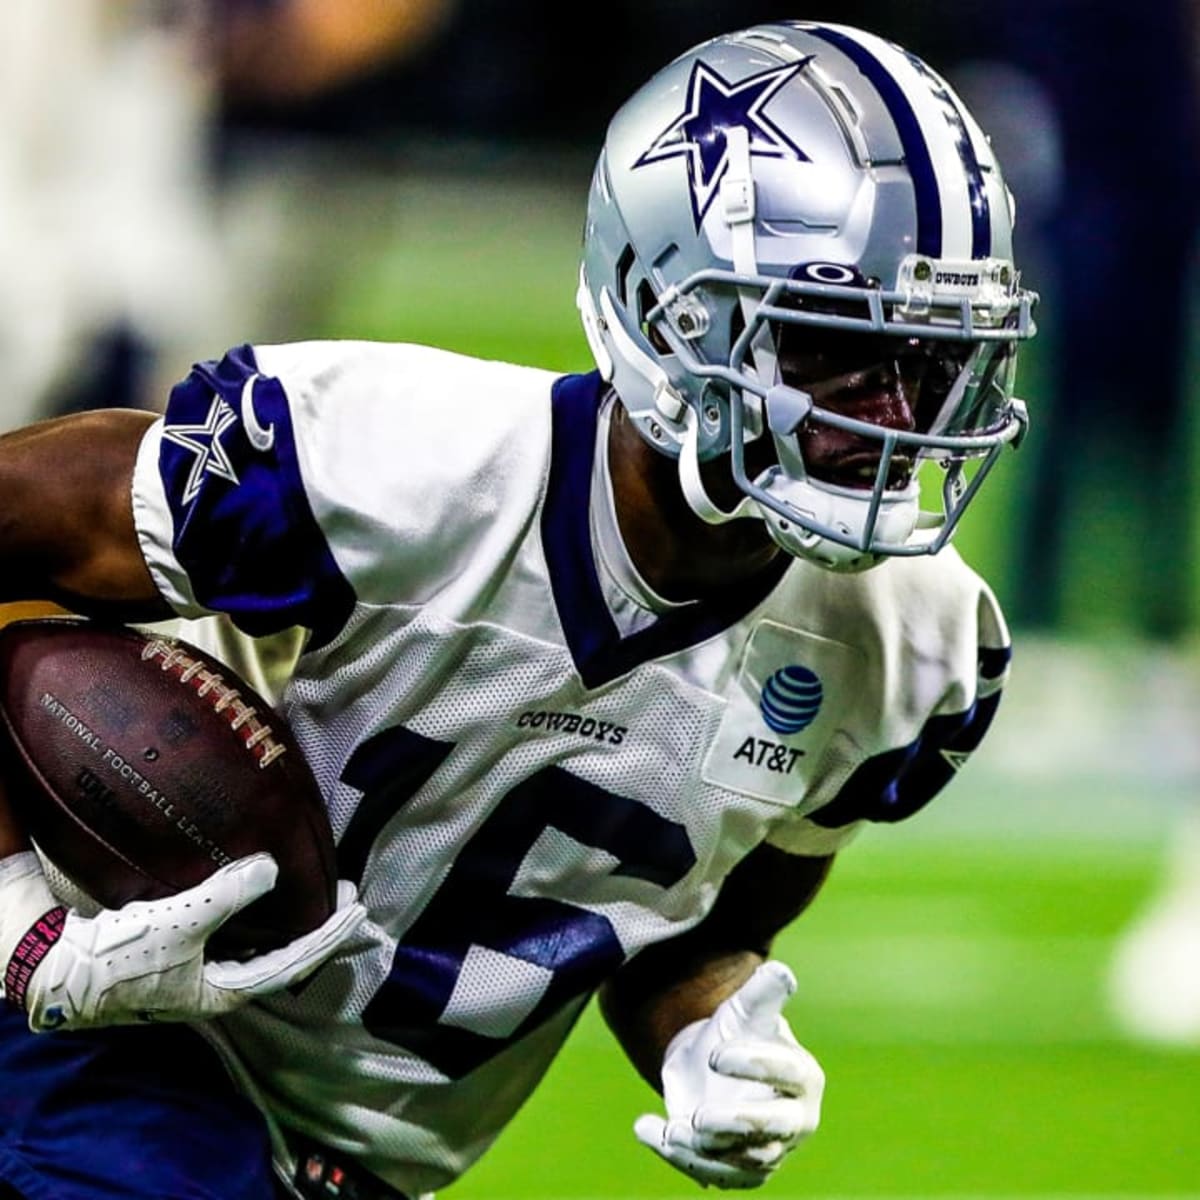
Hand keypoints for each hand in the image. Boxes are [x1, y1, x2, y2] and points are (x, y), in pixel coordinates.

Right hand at [1, 851, 364, 1030]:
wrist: (53, 966)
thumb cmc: (118, 958)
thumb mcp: (180, 925)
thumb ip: (228, 896)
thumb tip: (272, 868)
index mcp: (223, 992)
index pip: (292, 964)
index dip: (328, 937)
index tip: (357, 910)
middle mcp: (216, 985)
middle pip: (280, 955)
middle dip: (316, 926)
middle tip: (347, 895)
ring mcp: (197, 969)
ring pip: (257, 944)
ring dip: (287, 917)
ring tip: (314, 889)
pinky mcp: (178, 949)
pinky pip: (230, 931)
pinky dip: (253, 912)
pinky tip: (259, 891)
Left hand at [634, 961, 823, 1188]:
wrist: (713, 1067)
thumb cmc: (738, 1032)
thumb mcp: (746, 1010)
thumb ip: (763, 992)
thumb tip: (781, 971)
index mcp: (804, 1076)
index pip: (786, 1072)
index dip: (753, 1064)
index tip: (715, 1054)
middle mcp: (795, 1119)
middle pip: (772, 1127)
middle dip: (735, 1124)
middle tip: (698, 1117)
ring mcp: (769, 1150)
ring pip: (740, 1160)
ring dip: (703, 1151)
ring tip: (670, 1131)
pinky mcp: (740, 1171)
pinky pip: (713, 1173)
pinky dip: (679, 1158)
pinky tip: (648, 1130)